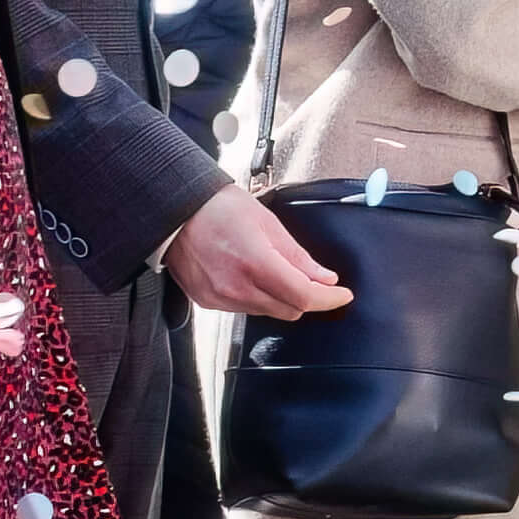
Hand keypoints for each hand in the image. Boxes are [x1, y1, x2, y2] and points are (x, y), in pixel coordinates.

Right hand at [164, 185, 352, 319]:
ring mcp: (220, 297)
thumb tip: (325, 278)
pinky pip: (244, 309)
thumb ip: (298, 257)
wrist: (176, 210)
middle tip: (314, 280)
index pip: (304, 297)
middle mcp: (236, 287)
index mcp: (255, 263)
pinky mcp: (207, 302)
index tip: (342, 295)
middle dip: (307, 297)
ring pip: (268, 311)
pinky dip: (257, 297)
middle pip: (290, 310)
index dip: (329, 299)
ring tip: (272, 269)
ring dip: (281, 297)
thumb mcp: (268, 223)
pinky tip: (250, 276)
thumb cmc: (218, 208)